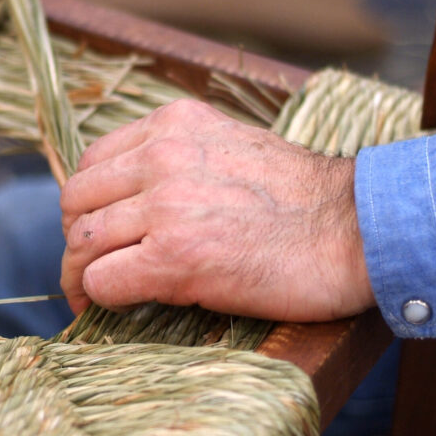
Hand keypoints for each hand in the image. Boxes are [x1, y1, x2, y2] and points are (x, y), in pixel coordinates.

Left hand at [60, 99, 374, 320]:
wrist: (358, 230)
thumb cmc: (306, 201)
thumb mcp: (234, 150)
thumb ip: (184, 161)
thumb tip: (141, 197)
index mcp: (175, 125)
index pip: (94, 162)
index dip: (89, 204)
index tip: (98, 231)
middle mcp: (163, 156)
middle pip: (77, 200)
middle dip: (77, 238)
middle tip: (92, 268)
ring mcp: (167, 206)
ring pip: (83, 241)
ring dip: (81, 273)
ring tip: (94, 295)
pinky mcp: (175, 258)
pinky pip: (103, 279)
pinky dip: (99, 299)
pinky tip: (112, 310)